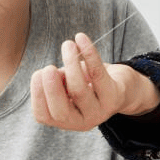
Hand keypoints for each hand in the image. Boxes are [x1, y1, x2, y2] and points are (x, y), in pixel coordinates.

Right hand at [30, 33, 158, 130]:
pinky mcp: (114, 97)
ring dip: (70, 64)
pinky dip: (88, 53)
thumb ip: (57, 81)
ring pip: (79, 91)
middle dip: (51, 88)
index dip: (37, 95)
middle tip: (48, 67)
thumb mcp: (68, 84)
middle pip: (61, 110)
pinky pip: (98, 73)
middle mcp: (83, 121)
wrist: (123, 87)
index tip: (37, 73)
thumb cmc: (87, 82)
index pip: (44, 115)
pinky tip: (80, 38)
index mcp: (65, 121)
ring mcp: (100, 112)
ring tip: (67, 45)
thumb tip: (52, 72)